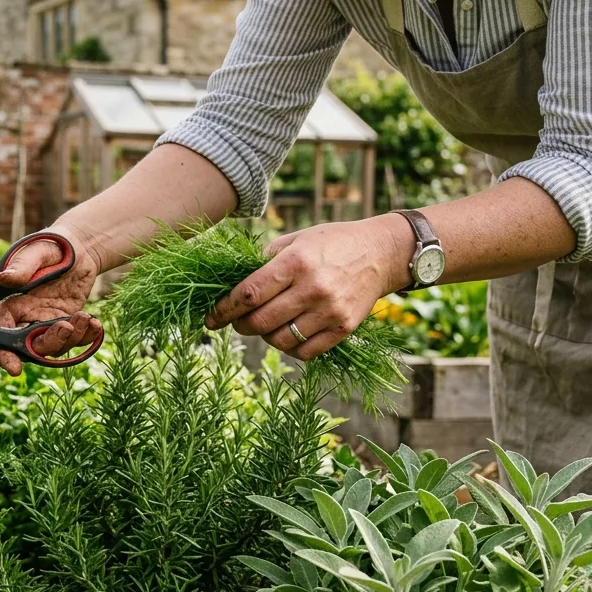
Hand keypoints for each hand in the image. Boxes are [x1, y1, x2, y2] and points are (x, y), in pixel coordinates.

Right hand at [0, 226, 102, 375]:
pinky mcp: (66, 323)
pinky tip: (96, 324)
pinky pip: (74, 340)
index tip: (14, 368)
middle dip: (49, 343)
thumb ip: (22, 266)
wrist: (78, 247)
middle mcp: (25, 318)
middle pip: (29, 347)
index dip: (3, 354)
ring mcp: (46, 323)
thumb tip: (6, 279)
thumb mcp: (35, 251)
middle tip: (66, 326)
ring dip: (71, 337)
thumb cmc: (49, 246)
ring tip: (85, 317)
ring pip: (54, 347)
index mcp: (9, 304)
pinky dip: (86, 337)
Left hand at [204, 215, 412, 359]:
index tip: (211, 318)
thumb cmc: (331, 243)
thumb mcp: (295, 240)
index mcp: (296, 262)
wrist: (381, 253)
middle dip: (240, 325)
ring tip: (265, 324)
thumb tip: (231, 286)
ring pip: (280, 340)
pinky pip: (305, 352)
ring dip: (264, 337)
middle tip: (237, 321)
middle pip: (260, 321)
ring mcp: (330, 311)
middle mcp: (313, 288)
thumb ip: (265, 262)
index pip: (249, 294)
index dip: (224, 309)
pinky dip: (289, 347)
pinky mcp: (344, 328)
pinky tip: (286, 334)